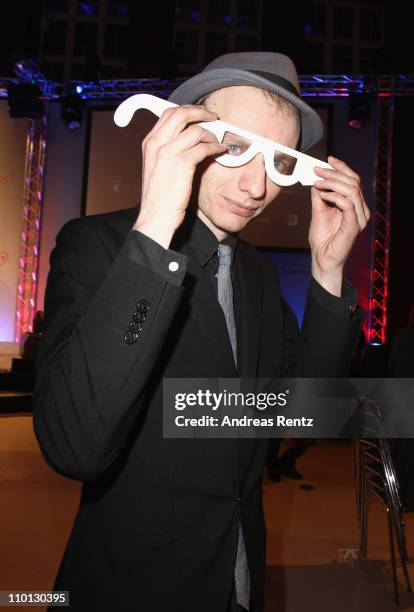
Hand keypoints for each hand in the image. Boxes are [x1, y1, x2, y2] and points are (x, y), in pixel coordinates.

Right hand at [134, 105, 226, 247]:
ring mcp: (168, 152)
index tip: (199, 114)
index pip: (168, 114)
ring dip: (211, 134)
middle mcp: (156, 143)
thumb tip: (186, 140)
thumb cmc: (158, 197)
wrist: (155, 217)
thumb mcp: (156, 168)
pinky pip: (204, 147)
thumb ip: (166, 151)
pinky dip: (215, 147)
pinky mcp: (182, 164)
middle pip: (181, 114)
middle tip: (213, 117)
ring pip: (195, 130)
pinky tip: (220, 151)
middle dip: (201, 112)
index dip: (187, 110)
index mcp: (149, 143)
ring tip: (218, 141)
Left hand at [309, 155, 370, 295]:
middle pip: (353, 182)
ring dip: (333, 183)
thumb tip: (316, 179)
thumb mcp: (318, 211)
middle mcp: (360, 210)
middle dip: (334, 173)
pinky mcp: (354, 226)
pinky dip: (334, 196)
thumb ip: (319, 195)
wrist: (322, 258)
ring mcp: (359, 218)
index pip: (353, 180)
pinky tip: (323, 195)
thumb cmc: (322, 239)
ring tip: (318, 183)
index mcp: (355, 205)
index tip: (328, 159)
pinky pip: (348, 204)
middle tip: (317, 171)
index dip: (342, 168)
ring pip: (352, 190)